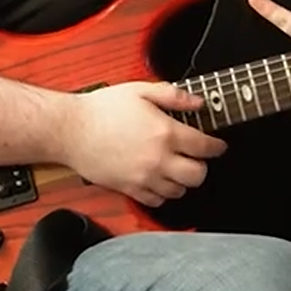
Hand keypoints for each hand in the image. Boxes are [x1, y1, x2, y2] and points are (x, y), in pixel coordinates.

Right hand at [61, 81, 226, 207]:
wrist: (71, 129)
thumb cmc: (102, 109)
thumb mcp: (141, 90)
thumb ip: (173, 95)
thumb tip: (197, 102)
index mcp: (165, 133)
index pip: (204, 147)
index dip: (217, 146)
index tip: (219, 145)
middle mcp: (158, 160)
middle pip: (197, 175)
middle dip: (203, 166)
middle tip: (199, 157)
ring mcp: (143, 178)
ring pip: (179, 191)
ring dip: (184, 180)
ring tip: (179, 167)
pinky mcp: (129, 189)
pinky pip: (156, 201)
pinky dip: (164, 193)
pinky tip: (161, 179)